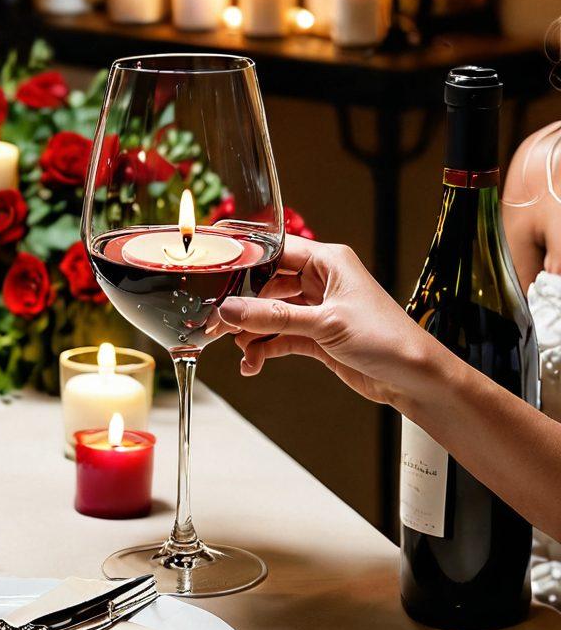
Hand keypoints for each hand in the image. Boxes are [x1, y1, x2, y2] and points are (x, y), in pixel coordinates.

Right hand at [208, 235, 435, 406]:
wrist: (413, 378)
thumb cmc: (387, 339)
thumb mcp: (325, 324)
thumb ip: (273, 317)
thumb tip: (230, 310)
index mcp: (328, 261)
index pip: (275, 251)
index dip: (245, 261)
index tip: (216, 272)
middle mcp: (321, 281)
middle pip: (267, 285)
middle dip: (243, 306)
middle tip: (219, 323)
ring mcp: (317, 310)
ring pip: (270, 314)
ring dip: (252, 333)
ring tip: (240, 350)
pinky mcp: (316, 337)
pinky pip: (279, 338)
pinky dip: (264, 350)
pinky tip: (253, 364)